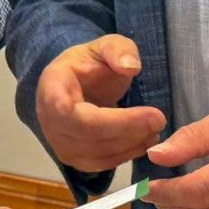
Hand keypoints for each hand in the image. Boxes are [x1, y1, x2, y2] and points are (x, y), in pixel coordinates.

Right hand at [34, 35, 165, 172]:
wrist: (77, 83)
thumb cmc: (90, 63)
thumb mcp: (107, 44)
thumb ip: (119, 50)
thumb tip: (131, 68)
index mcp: (52, 86)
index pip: (72, 111)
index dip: (113, 119)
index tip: (153, 114)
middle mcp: (49, 119)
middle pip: (88, 135)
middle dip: (128, 130)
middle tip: (159, 120)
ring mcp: (59, 142)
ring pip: (95, 154)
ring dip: (130, 145)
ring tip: (155, 130)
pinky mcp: (73, 158)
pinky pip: (99, 164)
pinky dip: (124, 155)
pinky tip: (143, 142)